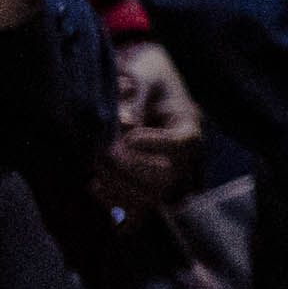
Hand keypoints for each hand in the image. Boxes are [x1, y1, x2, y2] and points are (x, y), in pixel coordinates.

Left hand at [92, 41, 202, 209]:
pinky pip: (140, 215)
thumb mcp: (143, 74)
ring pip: (153, 200)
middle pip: (167, 179)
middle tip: (102, 155)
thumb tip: (123, 124)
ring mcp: (169, 177)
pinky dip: (118, 209)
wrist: (145, 84)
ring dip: (120, 191)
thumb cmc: (146, 74)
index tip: (128, 136)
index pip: (182, 145)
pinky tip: (98, 188)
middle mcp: (186, 156)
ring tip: (96, 174)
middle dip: (129, 170)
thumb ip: (133, 96)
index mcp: (190, 125)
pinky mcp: (150, 190)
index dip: (154, 145)